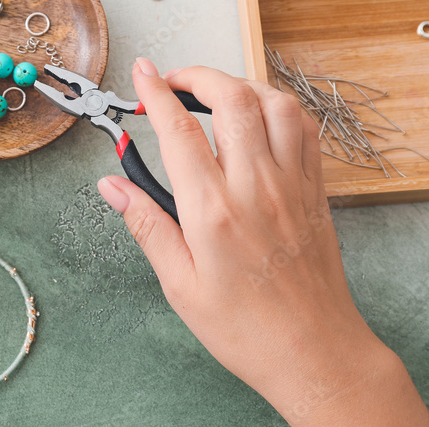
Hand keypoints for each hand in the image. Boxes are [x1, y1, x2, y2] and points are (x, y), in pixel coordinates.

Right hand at [97, 59, 428, 425]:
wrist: (315, 353)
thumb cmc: (248, 329)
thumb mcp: (180, 285)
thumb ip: (147, 224)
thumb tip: (113, 186)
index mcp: (213, 211)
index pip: (178, 130)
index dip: (155, 92)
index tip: (142, 74)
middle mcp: (256, 187)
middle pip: (231, 98)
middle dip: (198, 75)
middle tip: (174, 80)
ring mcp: (292, 184)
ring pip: (274, 102)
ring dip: (241, 84)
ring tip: (216, 92)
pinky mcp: (315, 190)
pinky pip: (305, 127)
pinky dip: (280, 106)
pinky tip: (262, 115)